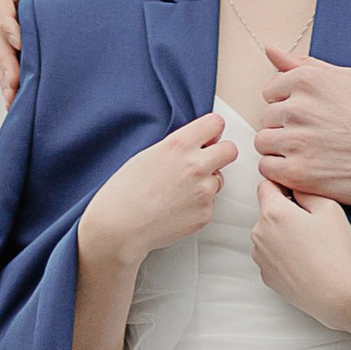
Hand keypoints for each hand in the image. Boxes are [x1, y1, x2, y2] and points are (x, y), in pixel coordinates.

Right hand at [0, 0, 117, 102]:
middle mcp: (19, 3)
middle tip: (13, 85)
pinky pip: (17, 62)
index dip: (4, 22)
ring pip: (4, 52)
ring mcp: (24, 24)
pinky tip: (21, 102)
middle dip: (4, 60)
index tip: (21, 42)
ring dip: (6, 76)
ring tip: (13, 101)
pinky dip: (17, 81)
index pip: (0, 0)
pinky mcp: (34, 41)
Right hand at [79, 115, 235, 271]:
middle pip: (230, 150)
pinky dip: (198, 205)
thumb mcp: (149, 154)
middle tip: (205, 162)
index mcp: (180, 145)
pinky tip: (177, 208)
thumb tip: (200, 144)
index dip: (212, 131)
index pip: (216, 123)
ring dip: (206, 182)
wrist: (121, 226)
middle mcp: (196, 165)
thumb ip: (178, 146)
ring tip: (180, 191)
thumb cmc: (127, 190)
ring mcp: (203, 191)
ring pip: (219, 179)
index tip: (208, 137)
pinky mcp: (205, 214)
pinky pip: (210, 203)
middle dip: (220, 154)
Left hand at [251, 176, 350, 340]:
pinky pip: (271, 255)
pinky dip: (282, 254)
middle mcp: (259, 234)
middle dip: (284, 212)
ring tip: (309, 246)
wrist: (337, 297)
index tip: (299, 196)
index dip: (284, 186)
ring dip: (282, 234)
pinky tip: (304, 261)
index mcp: (272, 212)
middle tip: (311, 224)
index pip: (267, 185)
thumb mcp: (329, 207)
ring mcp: (261, 258)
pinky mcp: (266, 277)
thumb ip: (305, 189)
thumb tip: (294, 188)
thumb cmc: (335, 252)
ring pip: (268, 234)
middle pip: (267, 211)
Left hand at [256, 47, 350, 206]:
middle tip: (310, 135)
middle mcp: (297, 108)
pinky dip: (280, 171)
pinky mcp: (297, 172)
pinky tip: (302, 168)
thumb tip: (270, 49)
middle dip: (283, 126)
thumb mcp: (342, 77)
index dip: (288, 104)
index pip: (270, 91)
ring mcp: (296, 141)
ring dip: (279, 149)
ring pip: (263, 142)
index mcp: (306, 80)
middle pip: (266, 117)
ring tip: (305, 152)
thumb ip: (301, 63)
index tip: (307, 115)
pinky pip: (267, 168)